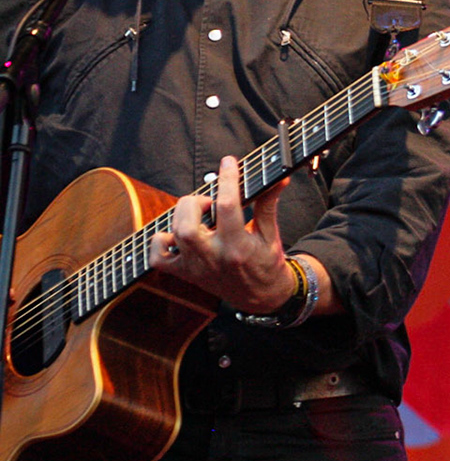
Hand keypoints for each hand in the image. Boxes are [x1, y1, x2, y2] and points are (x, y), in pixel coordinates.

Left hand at [150, 156, 296, 312]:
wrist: (263, 298)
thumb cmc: (268, 264)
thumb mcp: (271, 234)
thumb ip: (269, 204)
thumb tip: (280, 179)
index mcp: (239, 247)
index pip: (228, 206)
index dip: (228, 179)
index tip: (229, 162)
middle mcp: (215, 258)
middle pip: (188, 224)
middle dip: (194, 202)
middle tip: (208, 202)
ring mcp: (197, 267)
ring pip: (175, 235)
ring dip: (182, 216)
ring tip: (198, 215)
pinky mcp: (186, 274)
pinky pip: (158, 257)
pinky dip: (161, 241)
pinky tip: (177, 235)